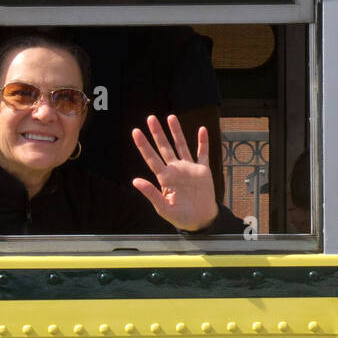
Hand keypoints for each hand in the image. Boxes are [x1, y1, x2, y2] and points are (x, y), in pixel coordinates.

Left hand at [130, 115, 219, 231]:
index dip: (143, 145)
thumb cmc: (181, 217)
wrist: (201, 220)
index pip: (151, 158)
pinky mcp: (202, 170)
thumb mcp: (163, 208)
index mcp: (164, 178)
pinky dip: (203, 142)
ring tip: (171, 117)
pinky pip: (202, 153)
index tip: (136, 132)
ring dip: (176, 132)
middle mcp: (175, 170)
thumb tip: (135, 181)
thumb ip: (151, 193)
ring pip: (181, 145)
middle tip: (150, 118)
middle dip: (157, 133)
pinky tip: (202, 130)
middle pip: (164, 147)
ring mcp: (189, 168)